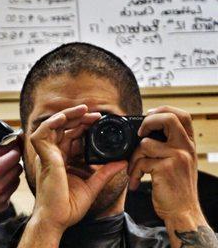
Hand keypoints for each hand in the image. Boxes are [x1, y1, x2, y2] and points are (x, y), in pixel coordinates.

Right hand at [0, 141, 21, 222]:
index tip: (12, 148)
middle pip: (18, 168)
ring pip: (17, 180)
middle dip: (11, 162)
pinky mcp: (2, 206)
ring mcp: (2, 198)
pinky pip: (11, 192)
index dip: (14, 149)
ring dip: (9, 175)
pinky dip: (5, 187)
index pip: (15, 156)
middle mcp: (0, 186)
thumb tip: (11, 145)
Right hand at [29, 105, 126, 234]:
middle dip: (79, 119)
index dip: (84, 128)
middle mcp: (52, 155)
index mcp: (62, 161)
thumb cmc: (68, 207)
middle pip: (64, 129)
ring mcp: (46, 155)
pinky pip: (41, 133)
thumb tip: (122, 162)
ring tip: (84, 110)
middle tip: (96, 115)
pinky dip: (51, 123)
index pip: (72, 137)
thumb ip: (105, 172)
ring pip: (53, 126)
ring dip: (67, 115)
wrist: (57, 219)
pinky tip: (64, 117)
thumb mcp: (93, 185)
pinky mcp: (42, 156)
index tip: (99, 123)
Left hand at [128, 106, 201, 221]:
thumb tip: (144, 131)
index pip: (182, 115)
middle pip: (168, 118)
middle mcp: (186, 148)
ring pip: (145, 144)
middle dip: (148, 122)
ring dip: (133, 159)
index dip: (163, 110)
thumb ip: (168, 145)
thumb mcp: (178, 162)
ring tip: (134, 171)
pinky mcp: (166, 168)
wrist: (182, 212)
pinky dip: (133, 172)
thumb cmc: (175, 187)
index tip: (148, 116)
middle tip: (138, 135)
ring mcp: (178, 157)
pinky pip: (140, 162)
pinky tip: (135, 182)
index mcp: (188, 144)